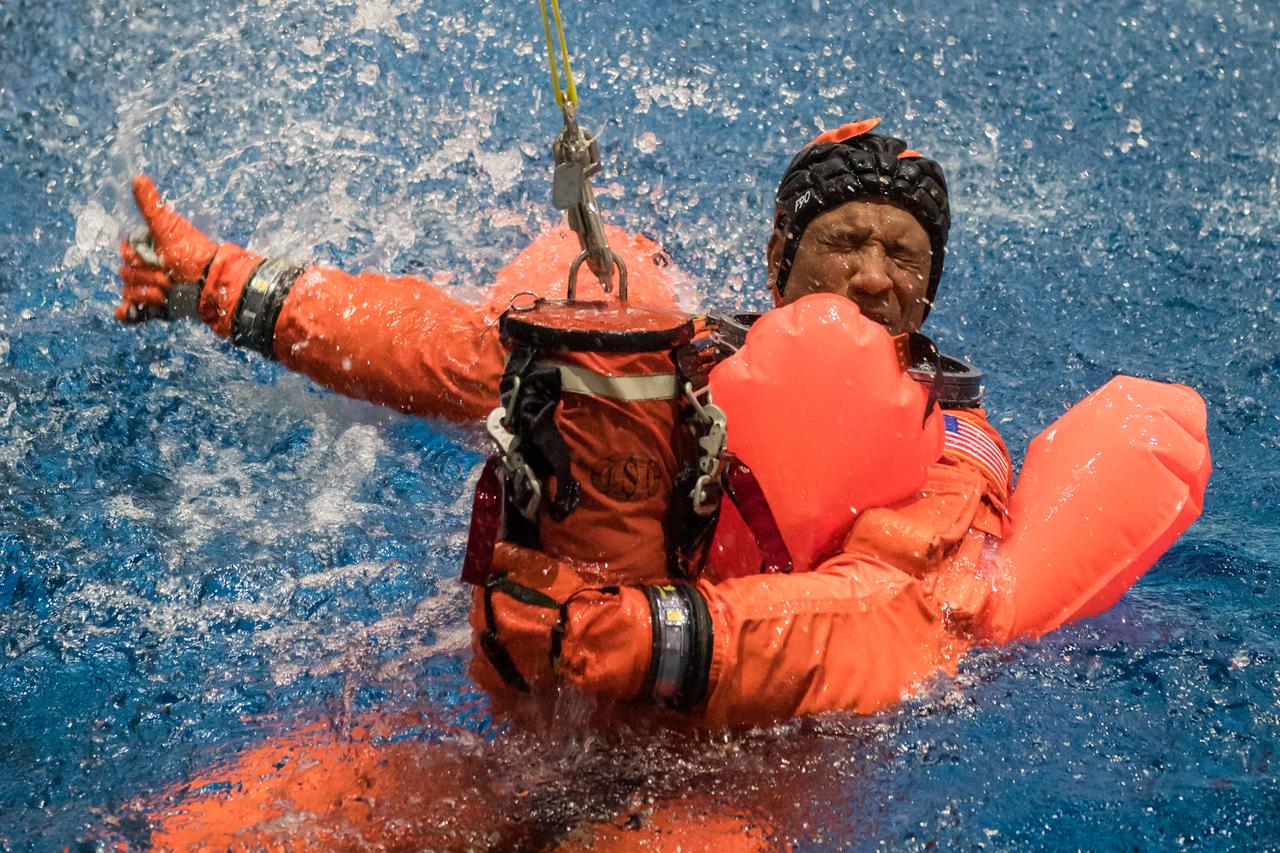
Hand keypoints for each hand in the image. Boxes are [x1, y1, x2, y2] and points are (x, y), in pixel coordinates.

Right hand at [115, 175, 217, 322]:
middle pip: (126, 274)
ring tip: (169, 292)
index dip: (138, 257)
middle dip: (148, 277)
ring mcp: (151, 287)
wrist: (213, 285)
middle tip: (169, 277)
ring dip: (148, 294)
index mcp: (148, 248)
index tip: (157, 257)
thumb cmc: (192, 253)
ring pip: (130, 292)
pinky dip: (128, 314)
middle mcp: (148, 267)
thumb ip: (151, 205)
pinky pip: (131, 312)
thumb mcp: (169, 228)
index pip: (126, 253)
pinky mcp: (155, 308)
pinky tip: (127, 314)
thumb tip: (137, 177)